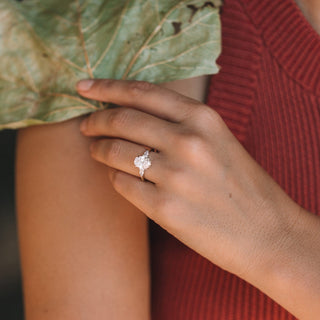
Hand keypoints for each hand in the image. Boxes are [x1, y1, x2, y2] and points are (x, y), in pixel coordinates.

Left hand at [76, 79, 299, 280]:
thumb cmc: (242, 185)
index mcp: (203, 118)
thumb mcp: (218, 140)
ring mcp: (175, 176)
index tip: (84, 88)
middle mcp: (187, 141)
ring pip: (115, 152)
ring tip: (97, 151)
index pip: (142, 92)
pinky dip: (114, 178)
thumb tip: (132, 116)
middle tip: (86, 126)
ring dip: (99, 150)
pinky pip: (122, 184)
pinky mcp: (164, 208)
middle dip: (95, 121)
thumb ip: (179, 124)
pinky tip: (119, 178)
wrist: (267, 233)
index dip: (106, 87)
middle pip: (122, 120)